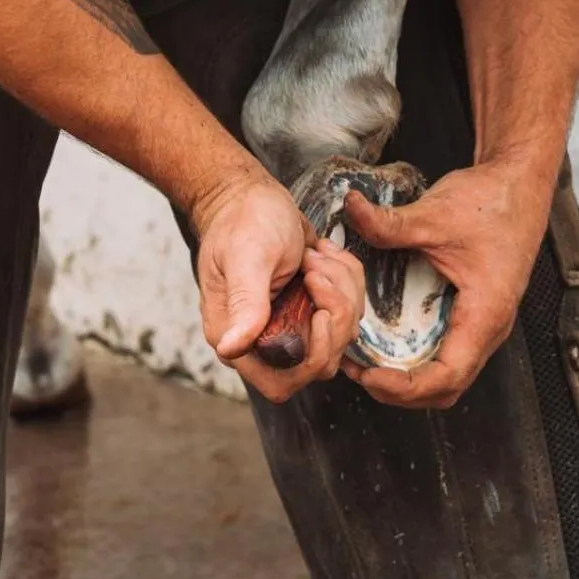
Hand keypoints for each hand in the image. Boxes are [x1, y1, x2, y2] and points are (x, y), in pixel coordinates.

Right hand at [192, 173, 365, 403]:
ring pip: (340, 336)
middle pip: (321, 362)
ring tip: (316, 257)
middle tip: (317, 271)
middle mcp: (262, 340)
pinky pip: (348, 311)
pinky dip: (347, 280)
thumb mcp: (247, 258)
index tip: (319, 312)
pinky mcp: (310, 310)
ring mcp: (290, 326)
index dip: (312, 357)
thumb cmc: (242, 222)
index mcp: (237, 336)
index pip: (282, 382)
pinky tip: (323, 255)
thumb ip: (244, 304)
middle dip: (335, 316)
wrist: (252, 196)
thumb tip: (230, 349)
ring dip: (342, 292)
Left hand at [340, 158, 553, 408]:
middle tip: (358, 371)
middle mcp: (489, 328)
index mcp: (486, 313)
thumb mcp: (435, 213)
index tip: (369, 375)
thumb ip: (389, 222)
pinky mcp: (475, 314)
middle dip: (401, 391)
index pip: (448, 375)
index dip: (405, 387)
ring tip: (366, 362)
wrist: (519, 184)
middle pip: (447, 388)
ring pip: (447, 375)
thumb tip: (349, 210)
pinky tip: (384, 341)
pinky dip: (416, 359)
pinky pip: (446, 353)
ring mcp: (484, 324)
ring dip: (407, 378)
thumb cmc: (492, 202)